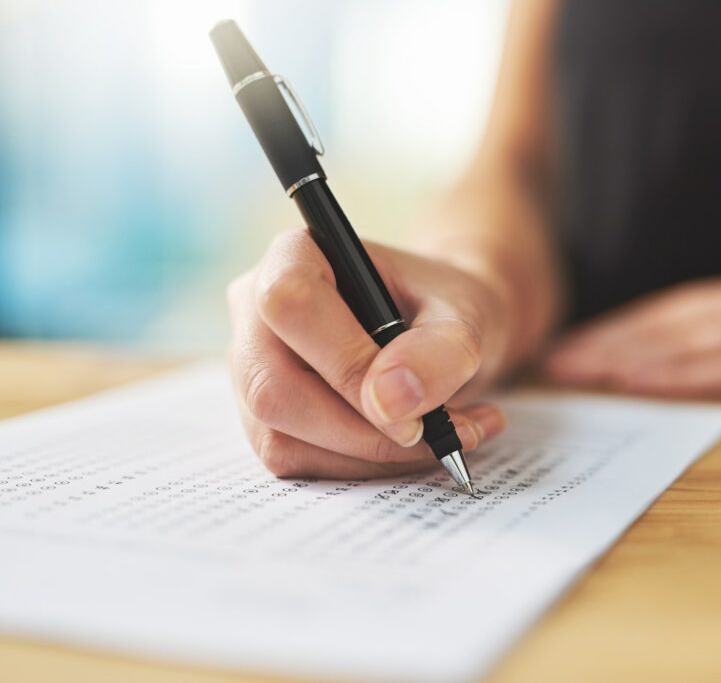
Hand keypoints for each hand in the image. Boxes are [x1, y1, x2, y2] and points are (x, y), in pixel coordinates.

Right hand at [228, 229, 507, 478]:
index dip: (347, 366)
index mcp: (297, 255)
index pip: (292, 306)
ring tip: (445, 437)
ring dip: (370, 456)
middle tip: (436, 437)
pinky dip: (363, 467)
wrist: (442, 333)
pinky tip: (416, 448)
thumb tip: (390, 402)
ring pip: (281, 438)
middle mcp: (256, 309)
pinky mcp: (263, 416)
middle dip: (362, 432)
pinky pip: (295, 461)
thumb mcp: (467, 316)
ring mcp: (251, 367)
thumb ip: (442, 350)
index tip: (413, 409)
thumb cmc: (446, 309)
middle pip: (273, 389)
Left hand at [544, 267, 720, 397]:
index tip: (574, 344)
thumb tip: (701, 362)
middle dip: (603, 340)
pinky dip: (679, 370)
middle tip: (550, 357)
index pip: (672, 311)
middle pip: (664, 321)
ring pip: (685, 338)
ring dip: (624, 354)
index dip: (618, 327)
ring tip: (573, 369)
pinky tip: (641, 380)